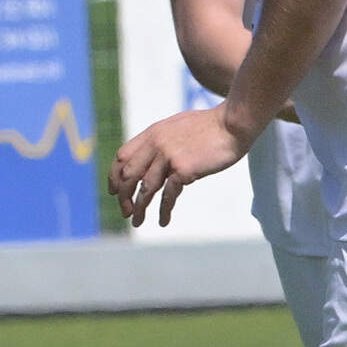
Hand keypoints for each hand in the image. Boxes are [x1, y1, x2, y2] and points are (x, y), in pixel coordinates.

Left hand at [110, 106, 249, 226]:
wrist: (233, 124)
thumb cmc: (213, 125)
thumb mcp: (180, 126)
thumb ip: (164, 139)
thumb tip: (157, 154)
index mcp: (153, 133)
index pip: (122, 156)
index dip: (114, 176)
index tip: (114, 191)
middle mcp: (156, 143)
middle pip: (128, 175)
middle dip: (123, 196)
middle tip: (125, 212)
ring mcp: (168, 156)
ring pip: (145, 188)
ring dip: (139, 208)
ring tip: (137, 222)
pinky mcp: (184, 168)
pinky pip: (168, 195)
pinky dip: (163, 210)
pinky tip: (163, 221)